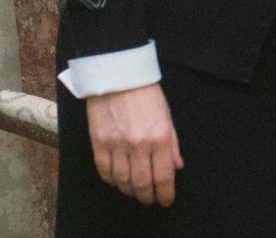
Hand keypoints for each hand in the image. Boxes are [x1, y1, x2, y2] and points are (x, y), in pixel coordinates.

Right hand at [86, 82, 182, 205]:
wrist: (118, 76)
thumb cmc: (146, 94)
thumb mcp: (167, 116)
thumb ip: (172, 143)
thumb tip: (177, 166)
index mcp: (159, 138)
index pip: (163, 176)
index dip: (165, 193)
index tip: (166, 200)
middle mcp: (138, 145)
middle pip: (142, 183)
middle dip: (147, 196)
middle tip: (150, 200)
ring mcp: (116, 145)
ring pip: (122, 181)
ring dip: (129, 191)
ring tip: (135, 192)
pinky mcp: (98, 143)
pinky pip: (104, 171)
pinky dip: (111, 180)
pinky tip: (117, 180)